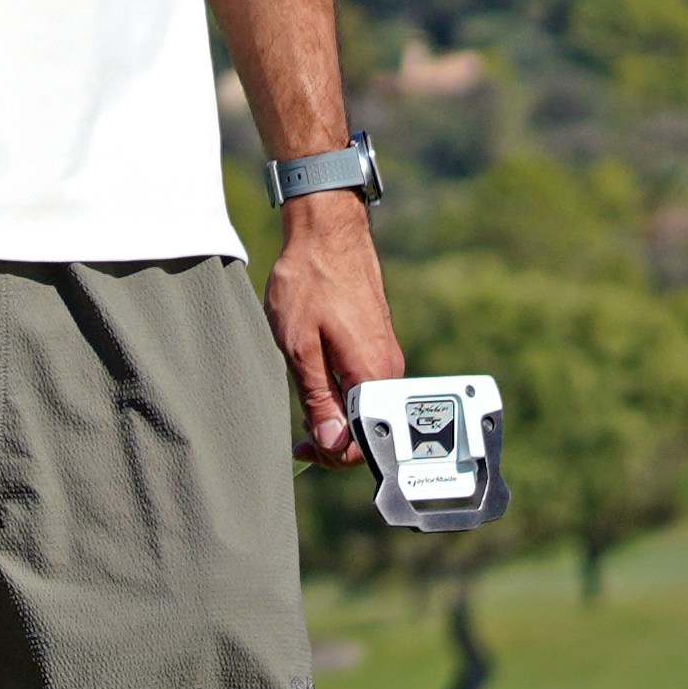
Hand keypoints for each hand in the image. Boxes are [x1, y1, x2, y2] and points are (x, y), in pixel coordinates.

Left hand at [256, 202, 399, 467]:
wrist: (327, 234)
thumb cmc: (310, 283)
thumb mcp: (300, 346)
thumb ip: (317, 398)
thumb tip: (331, 443)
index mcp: (372, 375)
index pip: (367, 441)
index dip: (335, 454)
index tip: (304, 448)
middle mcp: (388, 370)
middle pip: (368, 427)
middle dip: (335, 439)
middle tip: (299, 437)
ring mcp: (385, 356)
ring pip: (365, 406)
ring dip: (336, 417)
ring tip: (304, 411)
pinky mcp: (377, 344)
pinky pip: (364, 385)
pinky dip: (341, 395)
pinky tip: (317, 385)